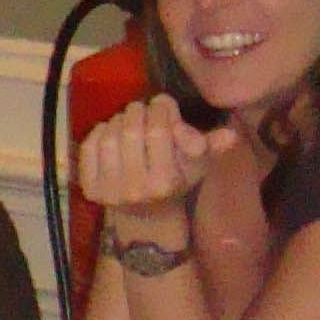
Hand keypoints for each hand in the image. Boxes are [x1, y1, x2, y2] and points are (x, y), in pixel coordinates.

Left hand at [77, 95, 234, 232]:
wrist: (147, 214)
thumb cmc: (176, 180)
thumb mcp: (198, 164)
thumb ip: (212, 147)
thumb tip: (230, 135)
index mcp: (165, 182)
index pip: (158, 130)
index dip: (159, 108)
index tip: (162, 105)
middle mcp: (136, 189)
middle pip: (131, 130)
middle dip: (137, 111)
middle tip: (142, 109)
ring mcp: (109, 191)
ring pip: (109, 135)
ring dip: (119, 120)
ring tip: (128, 121)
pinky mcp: (90, 189)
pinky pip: (89, 147)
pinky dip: (100, 132)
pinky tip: (111, 133)